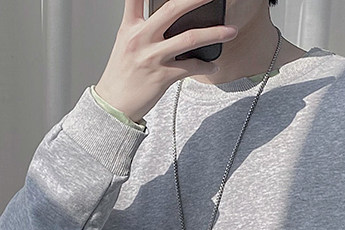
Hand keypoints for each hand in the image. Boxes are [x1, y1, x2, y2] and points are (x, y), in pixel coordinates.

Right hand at [95, 0, 237, 123]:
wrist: (114, 104)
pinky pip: (191, 68)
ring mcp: (153, 57)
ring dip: (214, 34)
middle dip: (196, 0)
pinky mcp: (162, 76)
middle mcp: (141, 38)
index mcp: (130, 27)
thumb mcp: (126, 44)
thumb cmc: (122, 75)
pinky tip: (214, 66)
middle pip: (172, 9)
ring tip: (231, 31)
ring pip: (189, 39)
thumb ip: (142, 27)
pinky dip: (206, 67)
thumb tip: (167, 21)